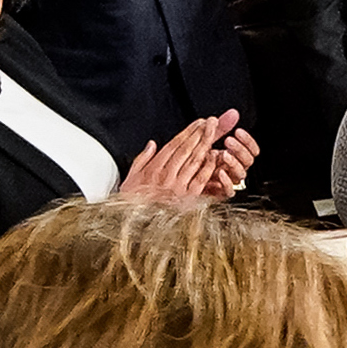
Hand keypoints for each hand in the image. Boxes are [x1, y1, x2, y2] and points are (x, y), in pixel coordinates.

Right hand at [121, 113, 253, 203]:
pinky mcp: (187, 199)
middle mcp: (166, 176)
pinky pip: (200, 180)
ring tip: (214, 131)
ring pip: (193, 161)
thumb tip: (152, 144)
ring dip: (205, 145)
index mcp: (153, 169)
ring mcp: (177, 188)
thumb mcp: (131, 178)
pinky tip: (215, 156)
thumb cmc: (133, 202)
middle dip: (199, 133)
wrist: (134, 226)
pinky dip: (208, 167)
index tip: (198, 123)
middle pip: (186, 149)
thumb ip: (142, 159)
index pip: (174, 146)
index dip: (188, 132)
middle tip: (211, 121)